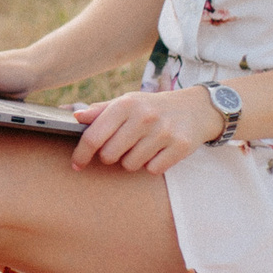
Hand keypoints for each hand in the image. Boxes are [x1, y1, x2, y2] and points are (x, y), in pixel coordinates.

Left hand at [68, 87, 225, 173]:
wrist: (196, 108)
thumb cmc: (152, 107)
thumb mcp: (127, 102)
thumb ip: (101, 111)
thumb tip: (76, 117)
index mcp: (126, 104)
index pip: (94, 136)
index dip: (81, 154)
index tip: (76, 164)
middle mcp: (144, 116)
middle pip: (109, 156)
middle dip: (110, 156)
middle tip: (121, 147)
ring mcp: (164, 132)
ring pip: (130, 165)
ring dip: (132, 161)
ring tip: (142, 146)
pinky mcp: (180, 146)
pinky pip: (152, 170)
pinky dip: (152, 165)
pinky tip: (158, 151)